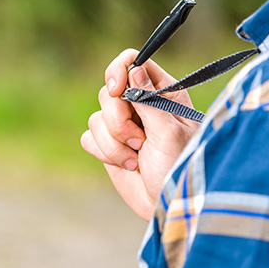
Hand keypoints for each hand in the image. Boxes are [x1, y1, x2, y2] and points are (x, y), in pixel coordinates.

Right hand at [80, 49, 198, 220]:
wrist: (169, 205)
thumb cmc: (179, 167)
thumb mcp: (169, 132)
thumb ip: (149, 99)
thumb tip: (134, 68)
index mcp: (163, 93)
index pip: (133, 62)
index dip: (119, 71)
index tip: (118, 91)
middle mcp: (141, 105)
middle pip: (109, 91)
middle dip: (118, 120)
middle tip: (139, 141)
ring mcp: (123, 126)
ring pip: (97, 118)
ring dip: (114, 143)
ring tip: (138, 159)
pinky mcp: (109, 146)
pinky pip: (89, 137)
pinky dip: (106, 153)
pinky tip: (128, 166)